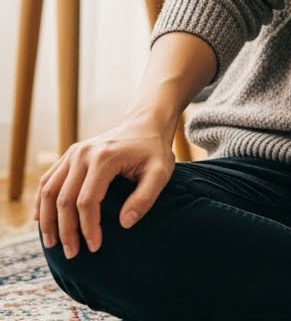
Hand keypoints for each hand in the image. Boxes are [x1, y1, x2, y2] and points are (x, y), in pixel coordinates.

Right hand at [34, 117, 175, 259]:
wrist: (145, 125)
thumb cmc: (154, 151)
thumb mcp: (161, 172)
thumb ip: (145, 197)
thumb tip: (125, 224)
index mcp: (104, 158)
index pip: (87, 201)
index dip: (88, 227)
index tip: (94, 247)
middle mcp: (82, 154)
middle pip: (63, 199)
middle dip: (66, 230)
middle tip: (72, 253)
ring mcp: (72, 153)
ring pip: (48, 191)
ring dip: (48, 220)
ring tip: (53, 244)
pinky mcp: (68, 156)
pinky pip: (47, 181)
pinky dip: (41, 202)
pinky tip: (42, 221)